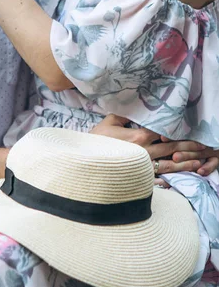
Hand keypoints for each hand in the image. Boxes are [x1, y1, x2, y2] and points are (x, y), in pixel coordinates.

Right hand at [91, 114, 215, 177]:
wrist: (83, 161)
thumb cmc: (95, 141)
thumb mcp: (109, 121)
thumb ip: (125, 114)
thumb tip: (136, 106)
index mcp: (139, 136)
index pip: (164, 131)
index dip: (178, 130)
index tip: (190, 129)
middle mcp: (144, 151)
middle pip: (171, 148)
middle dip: (189, 147)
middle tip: (204, 146)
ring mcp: (141, 166)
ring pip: (168, 165)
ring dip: (185, 163)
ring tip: (199, 163)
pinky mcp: (136, 177)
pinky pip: (155, 179)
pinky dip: (168, 180)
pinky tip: (177, 179)